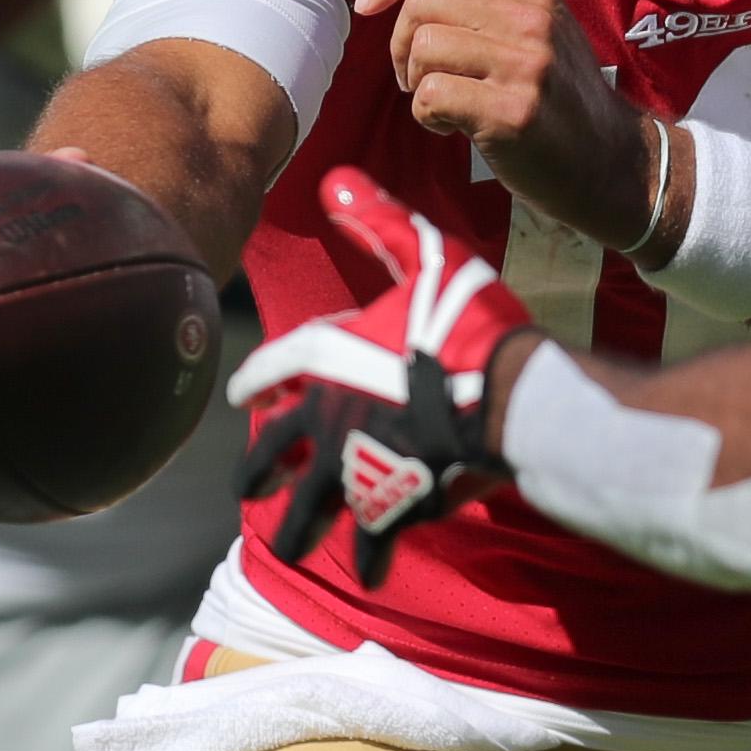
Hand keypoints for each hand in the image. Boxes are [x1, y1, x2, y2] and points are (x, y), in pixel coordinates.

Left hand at [230, 167, 537, 584]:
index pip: (272, 369)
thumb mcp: (424, 254)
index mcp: (326, 359)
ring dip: (297, 528)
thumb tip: (332, 177)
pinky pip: (375, 538)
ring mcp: (357, 467)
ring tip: (288, 546)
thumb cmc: (466, 320)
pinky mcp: (396, 502)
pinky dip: (371, 557)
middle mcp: (327, 419)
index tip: (242, 400)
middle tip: (247, 489)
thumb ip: (379, 221)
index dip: (255, 382)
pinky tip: (370, 574)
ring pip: (311, 508)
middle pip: (274, 454)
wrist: (508, 396)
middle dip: (257, 472)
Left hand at [359, 0, 660, 247]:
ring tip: (442, 102)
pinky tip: (452, 127)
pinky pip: (432, 95)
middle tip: (417, 75)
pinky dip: (427, 116)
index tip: (368, 5)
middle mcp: (531, 20)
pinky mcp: (513, 113)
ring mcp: (526, 66)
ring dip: (415, 81)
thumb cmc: (559, 95)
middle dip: (401, 42)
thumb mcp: (533, 24)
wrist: (611, 162)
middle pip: (423, 2)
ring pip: (424, 47)